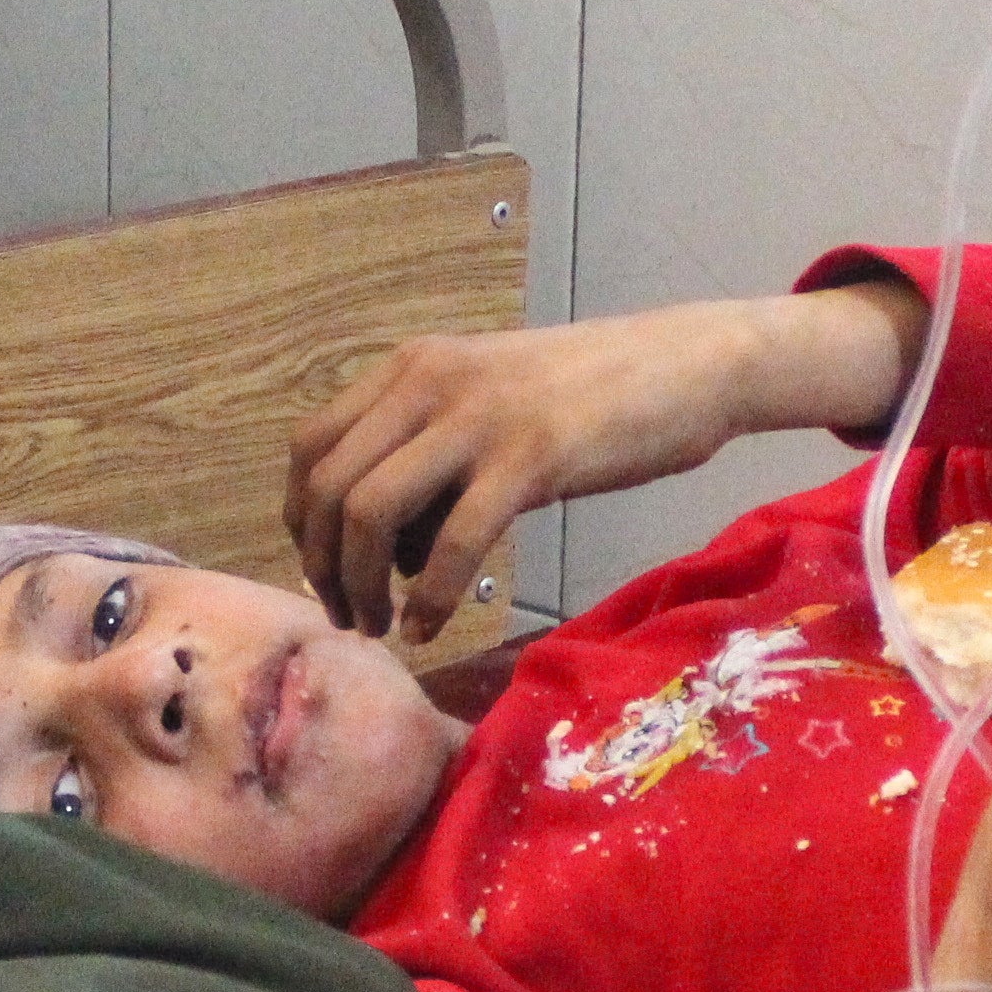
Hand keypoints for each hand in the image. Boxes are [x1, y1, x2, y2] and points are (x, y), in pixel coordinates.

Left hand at [288, 284, 923, 640]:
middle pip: (328, 486)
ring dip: (363, 586)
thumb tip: (386, 545)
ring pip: (371, 512)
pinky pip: (451, 542)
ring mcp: (477, 417)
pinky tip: (434, 626)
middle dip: (324, 567)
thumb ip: (429, 456)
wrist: (689, 365)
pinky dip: (431, 598)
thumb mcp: (489, 407)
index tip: (326, 574)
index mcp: (411, 368)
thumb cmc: (594, 397)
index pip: (311, 447)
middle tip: (350, 615)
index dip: (303, 524)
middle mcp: (428, 382)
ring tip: (383, 626)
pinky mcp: (530, 456)